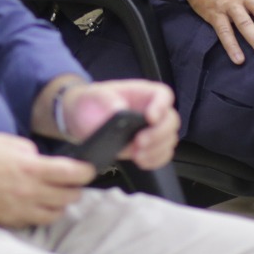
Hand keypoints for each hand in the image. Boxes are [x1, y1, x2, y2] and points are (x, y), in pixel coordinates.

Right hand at [0, 133, 94, 227]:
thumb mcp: (6, 141)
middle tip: (71, 181)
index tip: (89, 169)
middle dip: (74, 188)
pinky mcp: (12, 222)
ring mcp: (22, 210)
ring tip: (55, 194)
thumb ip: (29, 149)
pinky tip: (37, 204)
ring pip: (57, 213)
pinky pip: (38, 221)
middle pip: (70, 196)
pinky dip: (43, 213)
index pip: (72, 174)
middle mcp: (30, 192)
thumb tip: (40, 158)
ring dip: (61, 203)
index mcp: (31, 168)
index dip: (86, 172)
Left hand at [62, 80, 178, 170]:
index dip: (161, 106)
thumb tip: (120, 110)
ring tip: (136, 155)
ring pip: (169, 140)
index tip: (150, 118)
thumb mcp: (93, 95)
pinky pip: (162, 155)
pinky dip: (154, 160)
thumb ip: (105, 99)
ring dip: (156, 150)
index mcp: (142, 93)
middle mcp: (152, 110)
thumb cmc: (91, 102)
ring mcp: (151, 130)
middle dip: (158, 134)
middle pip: (171, 120)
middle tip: (139, 142)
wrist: (83, 119)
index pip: (162, 95)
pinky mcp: (147, 147)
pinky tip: (140, 161)